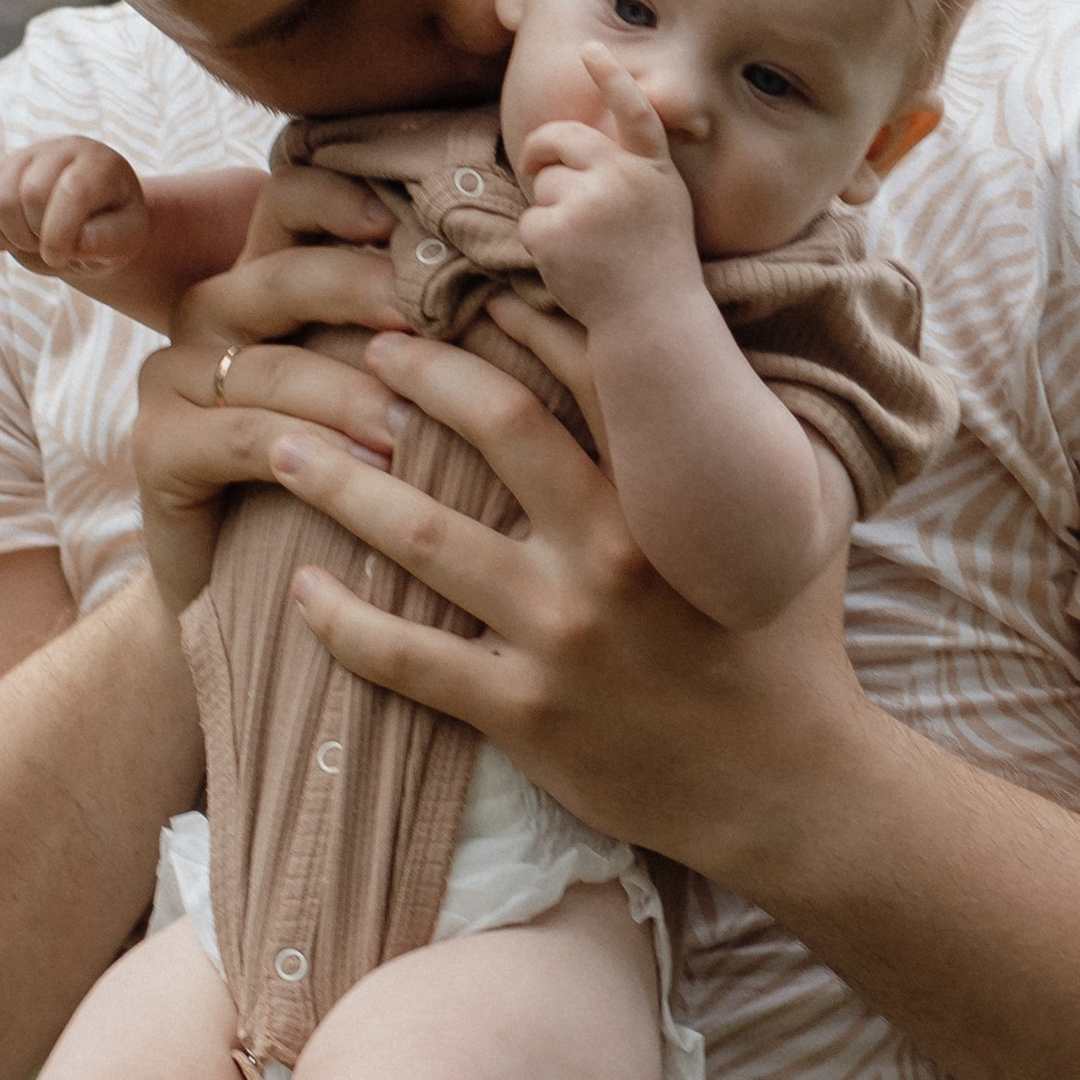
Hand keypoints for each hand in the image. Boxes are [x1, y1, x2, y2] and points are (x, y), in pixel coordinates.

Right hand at [0, 137, 150, 279]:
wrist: (91, 217)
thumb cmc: (112, 229)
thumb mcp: (127, 239)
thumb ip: (108, 241)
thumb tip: (73, 242)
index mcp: (100, 163)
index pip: (73, 190)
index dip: (61, 231)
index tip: (60, 258)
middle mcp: (61, 150)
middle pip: (31, 194)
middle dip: (40, 236)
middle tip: (56, 253)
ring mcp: (26, 156)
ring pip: (0, 202)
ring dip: (17, 239)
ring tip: (40, 245)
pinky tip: (20, 240)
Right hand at [132, 163, 413, 612]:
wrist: (271, 604)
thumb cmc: (357, 492)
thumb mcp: (392, 397)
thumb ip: (420, 337)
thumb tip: (520, 288)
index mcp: (266, 282)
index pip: (288, 204)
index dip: (340, 197)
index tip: (408, 222)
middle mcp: (211, 315)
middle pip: (282, 275)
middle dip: (365, 293)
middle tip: (434, 322)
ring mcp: (172, 378)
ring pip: (272, 365)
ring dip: (351, 393)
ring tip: (416, 427)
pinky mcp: (157, 448)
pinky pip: (242, 436)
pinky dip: (312, 451)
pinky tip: (368, 471)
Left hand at [269, 325, 870, 874]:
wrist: (784, 787)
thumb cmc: (788, 648)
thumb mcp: (796, 530)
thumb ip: (748, 447)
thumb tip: (708, 360)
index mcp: (673, 497)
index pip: (590, 373)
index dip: (520, 317)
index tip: (465, 292)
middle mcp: (613, 554)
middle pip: (495, 428)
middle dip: (418, 373)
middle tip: (361, 349)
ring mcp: (562, 635)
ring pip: (423, 537)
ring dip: (340, 485)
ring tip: (283, 447)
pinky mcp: (525, 713)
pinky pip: (407, 659)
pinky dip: (343, 623)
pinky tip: (299, 590)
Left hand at [515, 49, 697, 320]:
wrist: (653, 322)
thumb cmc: (657, 270)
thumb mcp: (663, 208)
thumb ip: (632, 172)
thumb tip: (582, 148)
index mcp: (653, 171)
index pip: (635, 113)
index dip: (613, 79)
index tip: (591, 50)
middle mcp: (623, 178)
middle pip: (562, 139)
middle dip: (540, 150)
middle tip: (532, 165)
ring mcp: (588, 203)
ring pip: (544, 184)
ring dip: (550, 208)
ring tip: (582, 246)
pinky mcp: (557, 231)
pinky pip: (530, 221)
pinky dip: (539, 242)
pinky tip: (567, 264)